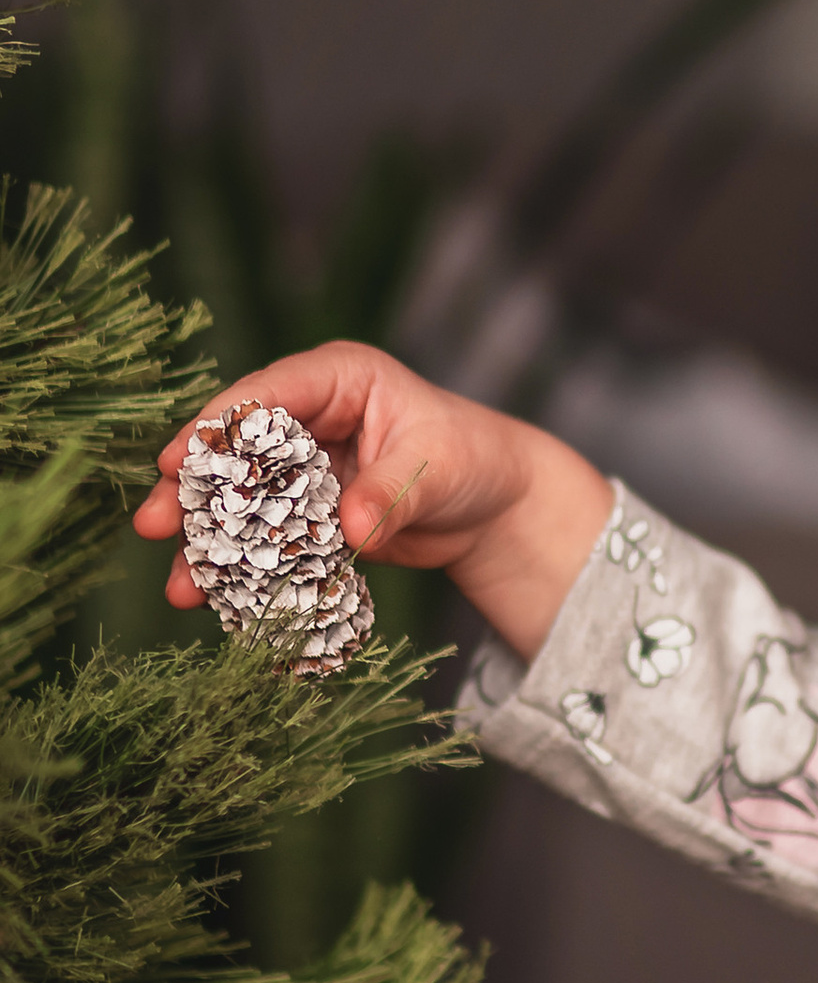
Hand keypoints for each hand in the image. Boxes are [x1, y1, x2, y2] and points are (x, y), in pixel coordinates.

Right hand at [134, 343, 613, 663]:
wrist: (499, 507)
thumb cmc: (473, 460)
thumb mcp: (436, 469)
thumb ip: (389, 494)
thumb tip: (351, 528)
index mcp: (338, 379)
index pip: (265, 396)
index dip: (215, 428)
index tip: (176, 462)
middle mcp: (312, 417)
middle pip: (238, 452)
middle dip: (193, 492)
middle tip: (152, 526)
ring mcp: (307, 467)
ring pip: (245, 502)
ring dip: (212, 544)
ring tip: (180, 587)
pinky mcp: (312, 514)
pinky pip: (271, 539)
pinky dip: (248, 569)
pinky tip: (218, 603)